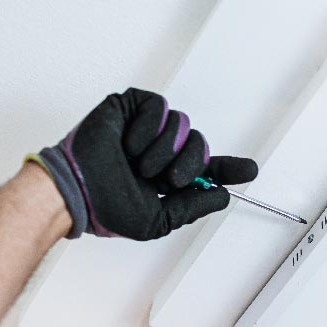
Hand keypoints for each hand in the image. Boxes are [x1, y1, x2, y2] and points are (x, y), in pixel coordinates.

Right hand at [31, 88, 258, 239]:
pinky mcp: (131, 106)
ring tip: (138, 164)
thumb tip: (223, 196)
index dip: (229, 168)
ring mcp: (146, 127)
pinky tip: (129, 145)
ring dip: (164, 150)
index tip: (249, 171)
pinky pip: (160, 108)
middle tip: (167, 179)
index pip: (206, 168)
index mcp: (167, 176)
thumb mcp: (158, 219)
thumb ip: (192, 207)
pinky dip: (149, 129)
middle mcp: (160, 150)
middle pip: (200, 144)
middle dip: (190, 163)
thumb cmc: (107, 208)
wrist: (76, 190)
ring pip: (183, 125)